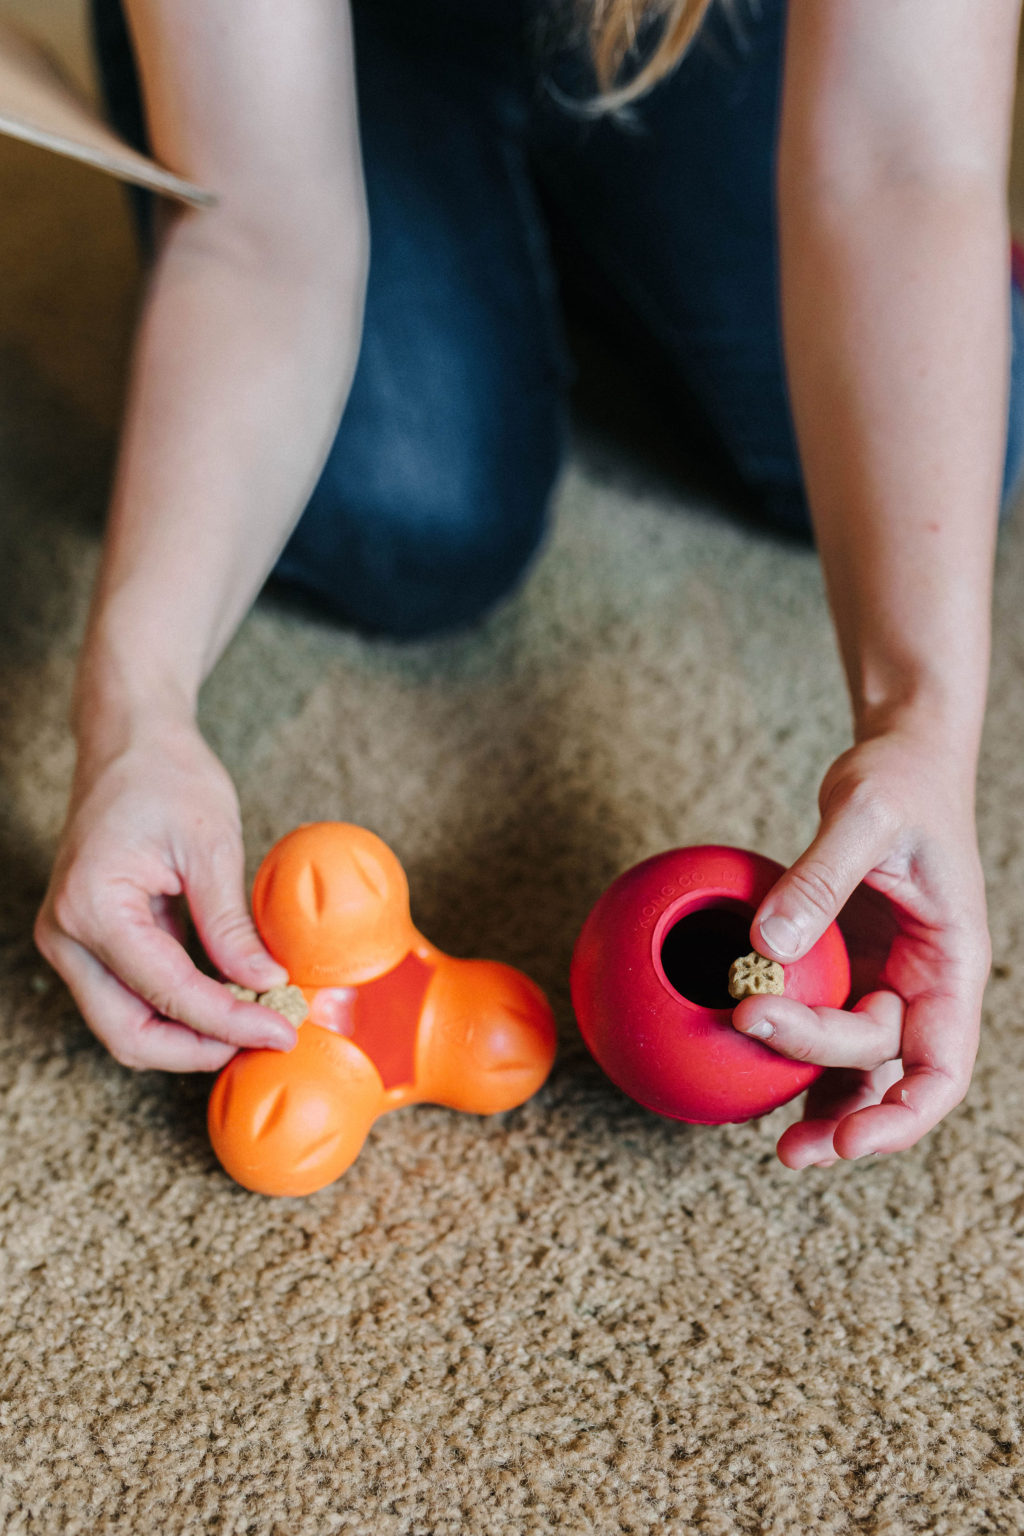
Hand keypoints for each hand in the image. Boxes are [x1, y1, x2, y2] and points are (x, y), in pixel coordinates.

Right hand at [35, 710, 294, 1071]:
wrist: (130, 740)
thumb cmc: (166, 776)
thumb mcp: (212, 845)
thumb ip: (231, 924)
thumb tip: (266, 985)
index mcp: (93, 907)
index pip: (168, 993)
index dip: (230, 1022)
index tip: (283, 1029)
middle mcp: (67, 934)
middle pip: (130, 1034)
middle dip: (200, 1048)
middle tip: (268, 1036)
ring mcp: (71, 941)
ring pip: (126, 1026)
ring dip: (189, 1037)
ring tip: (255, 1020)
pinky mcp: (90, 941)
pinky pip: (131, 998)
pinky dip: (179, 1010)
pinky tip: (231, 1000)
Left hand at [731, 728, 991, 1166]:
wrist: (899, 758)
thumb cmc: (899, 780)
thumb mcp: (863, 814)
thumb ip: (818, 879)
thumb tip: (765, 949)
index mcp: (950, 960)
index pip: (942, 1066)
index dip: (903, 1114)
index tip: (851, 1139)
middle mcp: (921, 982)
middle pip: (880, 1066)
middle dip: (831, 1095)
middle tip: (768, 1093)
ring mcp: (882, 979)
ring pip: (855, 1065)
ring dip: (822, 1106)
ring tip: (781, 1148)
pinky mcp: (844, 966)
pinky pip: (823, 1025)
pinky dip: (797, 1057)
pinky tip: (761, 1081)